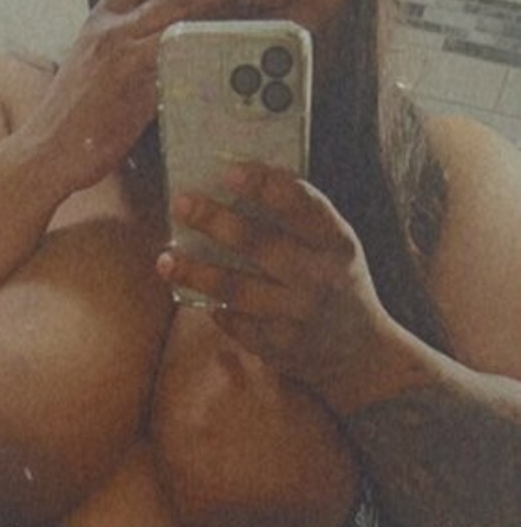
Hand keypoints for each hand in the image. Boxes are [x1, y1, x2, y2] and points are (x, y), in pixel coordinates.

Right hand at [22, 0, 259, 192]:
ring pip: (185, 32)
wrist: (43, 153)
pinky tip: (231, 75)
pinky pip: (182, 75)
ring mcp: (125, 61)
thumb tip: (163, 52)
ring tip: (255, 26)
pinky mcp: (137, 94)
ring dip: (223, 27)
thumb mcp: (92, 69)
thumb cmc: (69, 121)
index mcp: (101, 22)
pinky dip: (207, 74)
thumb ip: (127, 52)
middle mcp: (113, 32)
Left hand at [156, 163, 420, 410]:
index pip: (300, 205)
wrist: (362, 356)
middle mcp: (320, 278)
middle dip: (214, 220)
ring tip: (165, 259)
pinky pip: (234, 321)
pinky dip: (211, 305)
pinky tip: (188, 291)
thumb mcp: (338, 250)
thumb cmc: (340, 287)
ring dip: (195, 272)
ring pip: (236, 288)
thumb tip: (244, 186)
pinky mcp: (279, 346)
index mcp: (338, 244)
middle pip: (258, 244)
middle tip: (180, 203)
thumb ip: (303, 223)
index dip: (263, 184)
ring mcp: (298, 315)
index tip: (227, 169)